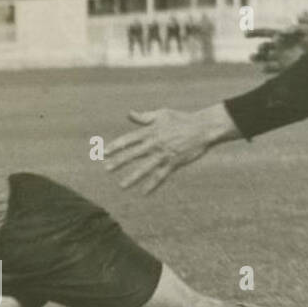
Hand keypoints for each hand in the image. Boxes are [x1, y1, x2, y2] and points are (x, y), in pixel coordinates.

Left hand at [104, 103, 238, 193]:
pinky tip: (144, 193)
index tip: (104, 152)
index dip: (116, 146)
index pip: (129, 139)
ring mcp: (164, 154)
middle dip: (119, 162)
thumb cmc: (181, 119)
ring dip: (133, 177)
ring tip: (122, 186)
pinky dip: (153, 185)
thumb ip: (144, 117)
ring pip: (146, 168)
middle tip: (106, 169)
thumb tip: (129, 114)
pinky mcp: (174, 163)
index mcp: (151, 131)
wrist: (203, 128)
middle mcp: (155, 143)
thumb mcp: (162, 114)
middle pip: (134, 153)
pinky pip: (161, 175)